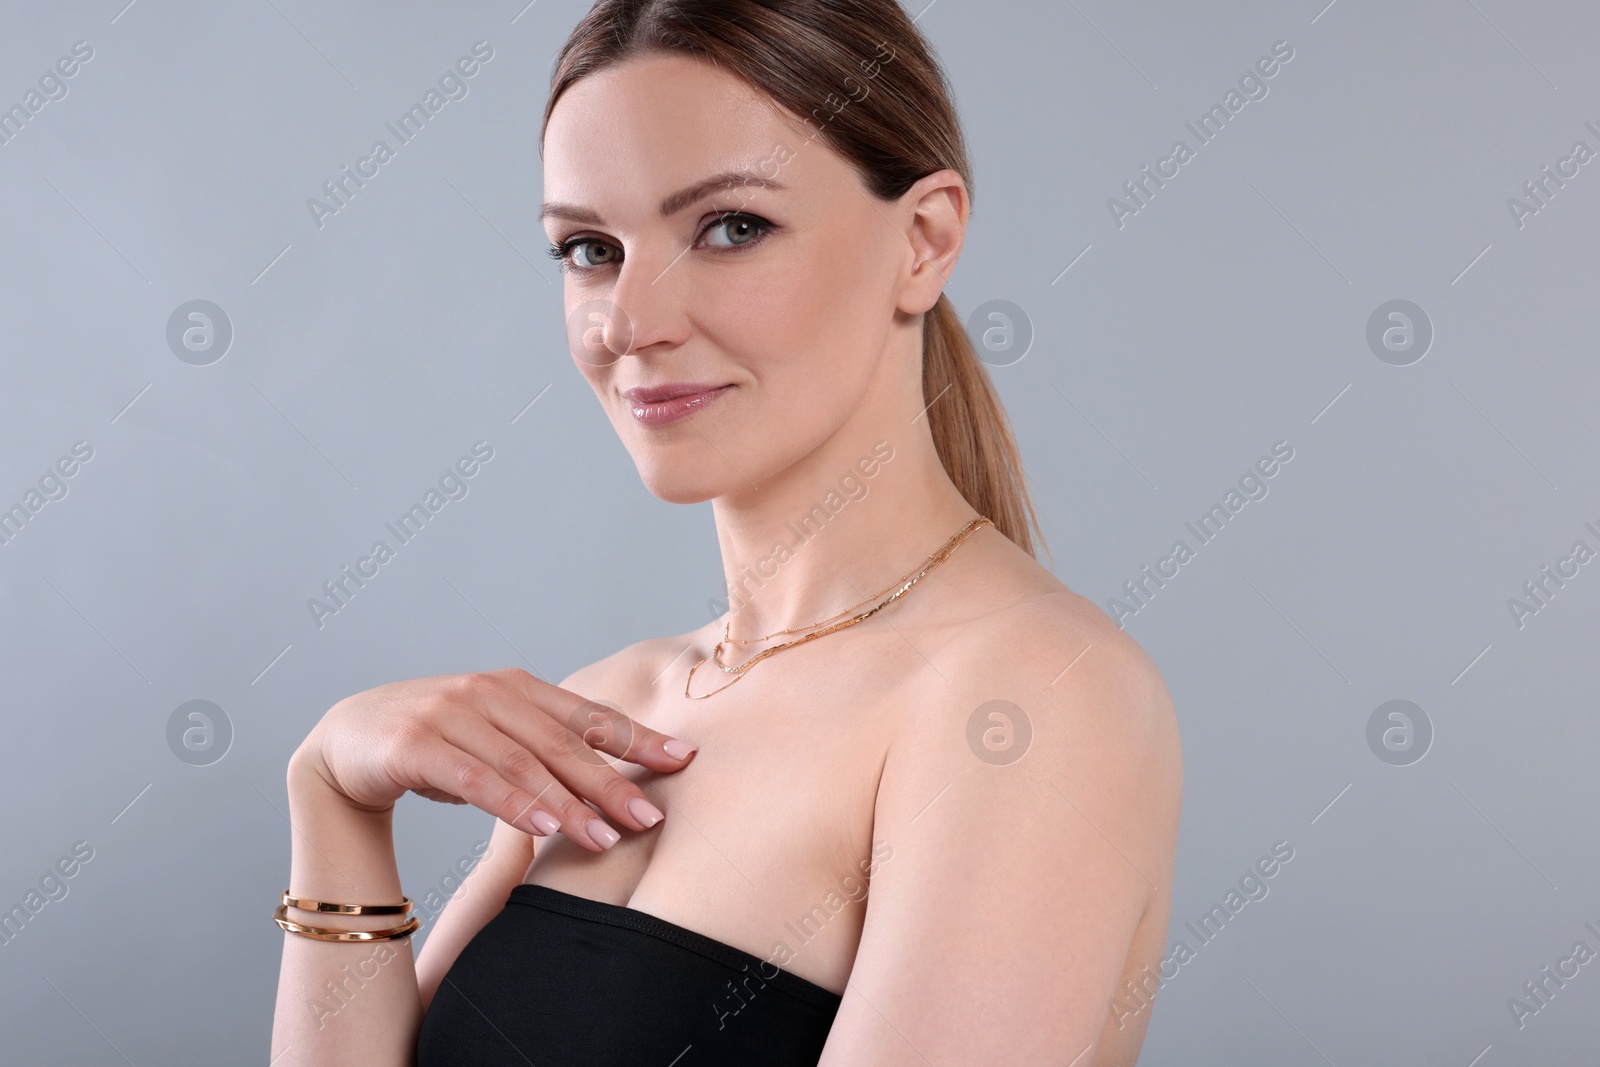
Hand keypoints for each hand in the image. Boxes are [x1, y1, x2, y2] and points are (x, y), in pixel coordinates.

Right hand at [293, 668, 695, 850]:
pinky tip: (542, 827)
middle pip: (565, 743)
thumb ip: (545, 751)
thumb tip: (617, 782)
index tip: (684, 761)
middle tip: (651, 816)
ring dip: (568, 802)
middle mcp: (490, 692)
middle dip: (612, 782)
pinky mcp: (416, 743)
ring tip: (604, 836)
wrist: (346, 743)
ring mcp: (451, 713)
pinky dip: (512, 803)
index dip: (638, 738)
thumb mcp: (497, 740)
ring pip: (524, 763)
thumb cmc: (435, 745)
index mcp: (519, 687)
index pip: (589, 716)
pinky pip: (474, 778)